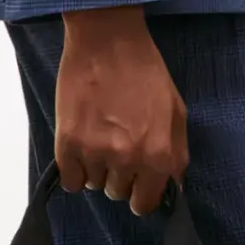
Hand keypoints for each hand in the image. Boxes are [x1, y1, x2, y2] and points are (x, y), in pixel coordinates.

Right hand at [56, 5, 188, 214]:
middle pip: (117, 193)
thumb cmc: (145, 72)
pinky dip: (74, 168)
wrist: (107, 42)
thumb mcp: (176, 111)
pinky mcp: (68, 144)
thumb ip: (176, 153)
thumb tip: (171, 184)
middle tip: (116, 146)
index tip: (135, 180)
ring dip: (96, 168)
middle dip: (118, 176)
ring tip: (98, 136)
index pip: (145, 202)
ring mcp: (96, 153)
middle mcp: (128, 160)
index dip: (140, 193)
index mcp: (159, 155)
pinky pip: (70, 179)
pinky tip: (81, 146)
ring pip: (94, 184)